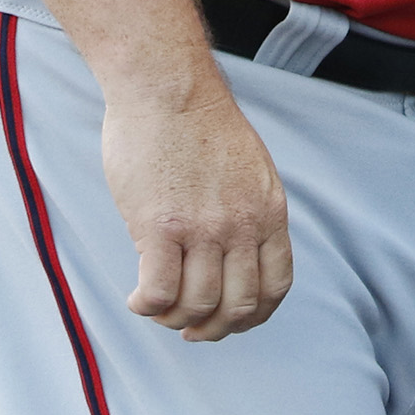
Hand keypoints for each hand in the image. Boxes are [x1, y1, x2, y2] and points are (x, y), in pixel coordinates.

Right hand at [100, 84, 292, 340]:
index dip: (253, 316)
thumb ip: (248, 212)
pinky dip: (147, 306)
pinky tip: (137, 298)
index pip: (276, 286)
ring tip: (157, 307)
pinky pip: (158, 293)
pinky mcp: (160, 227)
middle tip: (188, 326)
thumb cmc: (197, 124)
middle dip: (213, 328)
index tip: (228, 319)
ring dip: (174, 319)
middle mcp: (242, 225)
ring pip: (197, 306)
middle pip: (238, 306)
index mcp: (269, 210)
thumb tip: (231, 257)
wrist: (166, 86)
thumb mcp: (249, 169)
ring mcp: (202, 228)